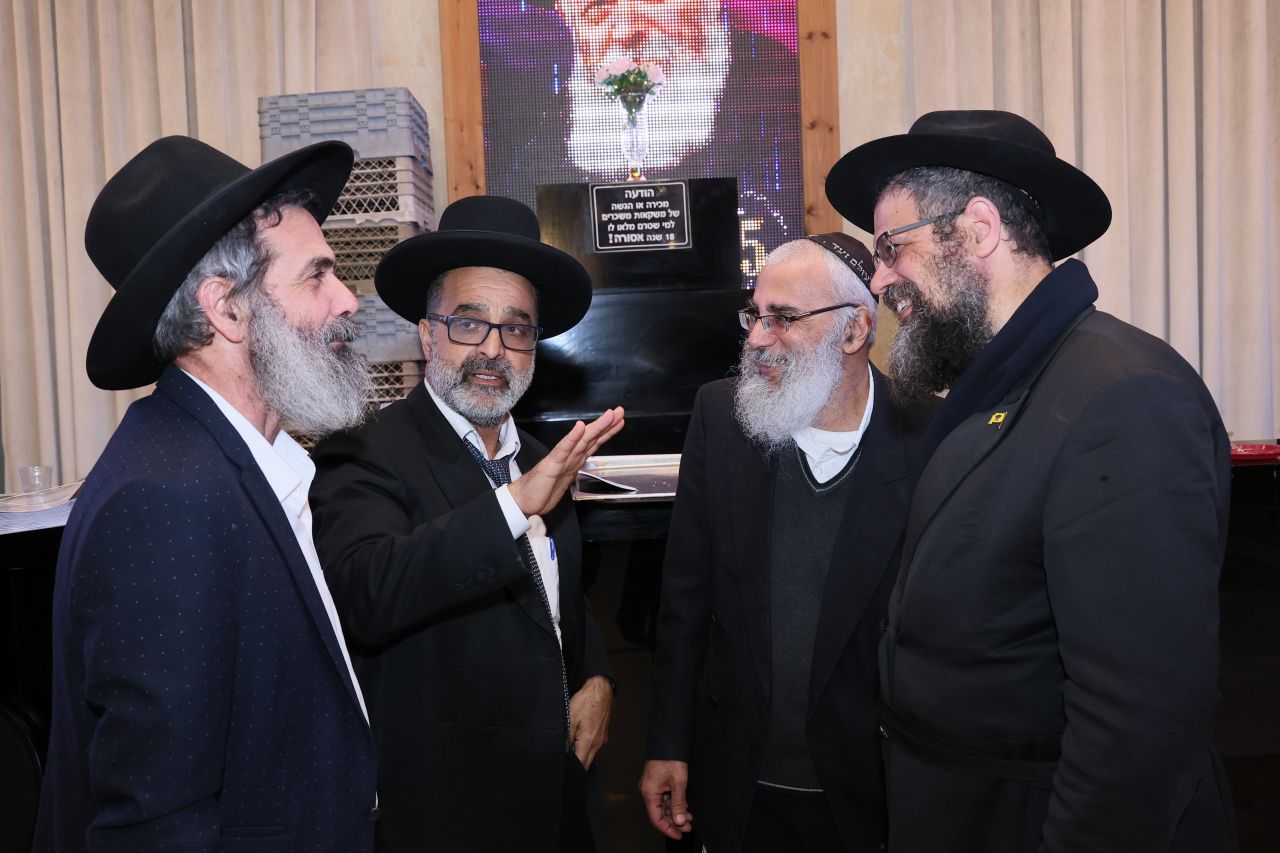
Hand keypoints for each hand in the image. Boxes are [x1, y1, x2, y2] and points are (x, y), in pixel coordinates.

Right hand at [508, 407, 624, 516]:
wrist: (523, 500)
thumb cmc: (541, 490)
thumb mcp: (565, 480)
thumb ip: (574, 468)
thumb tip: (584, 461)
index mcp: (574, 460)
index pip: (593, 443)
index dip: (607, 432)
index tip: (619, 421)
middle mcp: (570, 457)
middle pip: (591, 437)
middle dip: (606, 424)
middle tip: (619, 411)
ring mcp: (561, 459)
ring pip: (582, 440)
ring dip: (596, 427)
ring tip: (609, 416)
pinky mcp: (552, 465)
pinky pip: (564, 449)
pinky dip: (573, 437)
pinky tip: (579, 427)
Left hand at [568, 675, 612, 768]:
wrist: (601, 690)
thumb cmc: (586, 702)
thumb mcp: (570, 718)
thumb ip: (567, 737)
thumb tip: (564, 750)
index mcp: (588, 741)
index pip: (580, 764)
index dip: (572, 768)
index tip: (564, 768)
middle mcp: (597, 743)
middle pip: (586, 762)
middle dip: (577, 764)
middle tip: (565, 761)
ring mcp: (602, 739)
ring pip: (591, 754)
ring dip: (582, 755)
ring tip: (570, 749)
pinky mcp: (603, 733)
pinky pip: (594, 746)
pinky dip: (586, 747)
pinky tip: (579, 740)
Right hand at [639, 759, 693, 838]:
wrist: (668, 739)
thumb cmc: (670, 757)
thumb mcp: (679, 782)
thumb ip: (678, 803)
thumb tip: (680, 820)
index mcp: (649, 793)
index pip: (656, 818)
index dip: (668, 829)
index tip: (679, 834)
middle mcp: (648, 791)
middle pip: (660, 813)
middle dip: (674, 821)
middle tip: (688, 826)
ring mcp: (652, 786)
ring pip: (663, 805)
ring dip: (676, 812)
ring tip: (689, 817)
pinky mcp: (657, 781)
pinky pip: (664, 797)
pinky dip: (674, 803)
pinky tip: (684, 805)